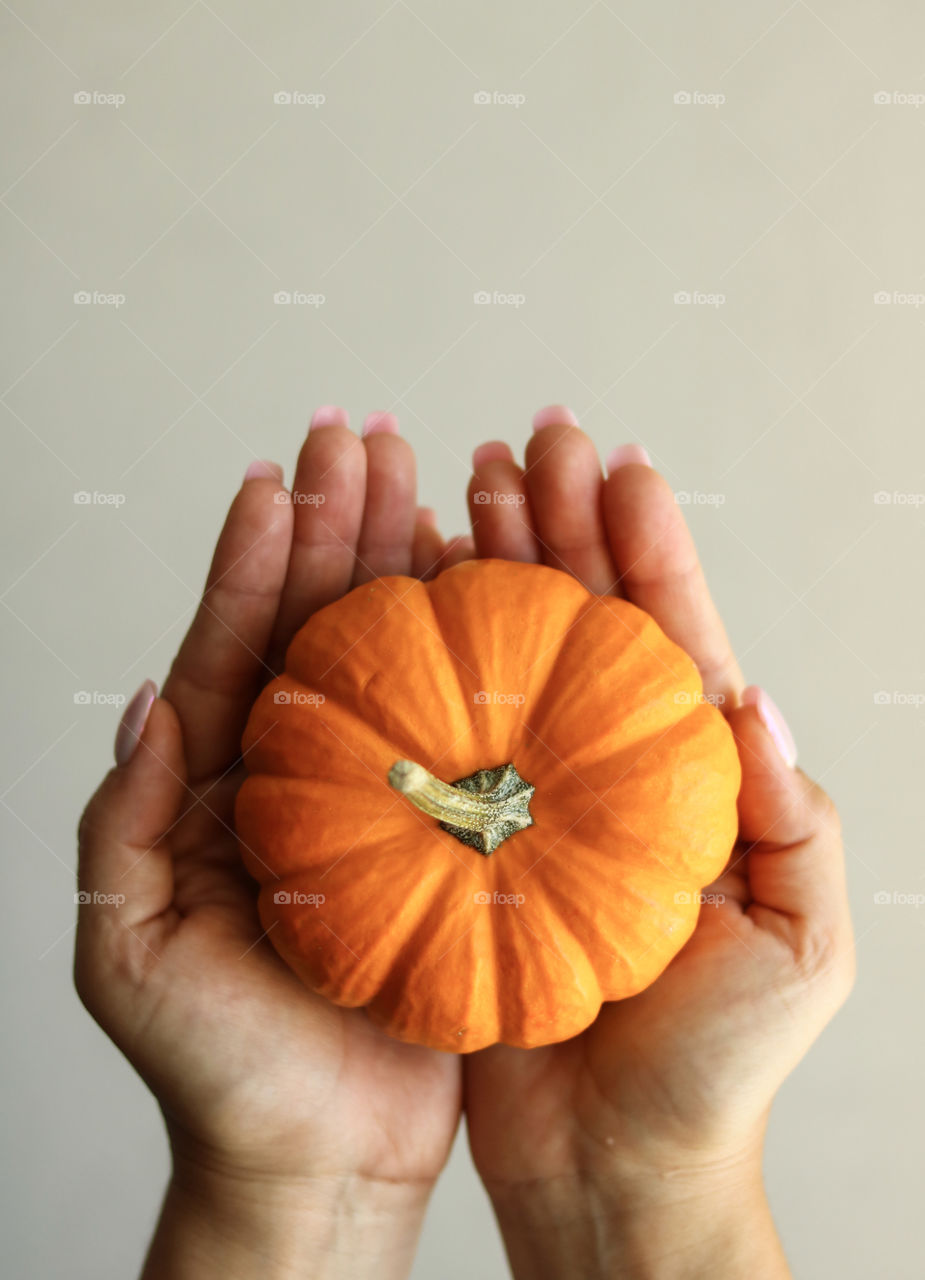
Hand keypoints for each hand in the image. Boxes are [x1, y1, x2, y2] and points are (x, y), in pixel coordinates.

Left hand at [75, 409, 469, 1278]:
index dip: (253, 561)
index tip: (279, 477)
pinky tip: (482, 587)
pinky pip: (454, 730)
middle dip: (337, 529)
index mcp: (217, 787)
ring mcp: (372, 801)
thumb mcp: (128, 945)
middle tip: (365, 440)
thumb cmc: (214, 1065)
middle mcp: (296, 776)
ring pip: (388, 662)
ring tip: (428, 479)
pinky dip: (465, 655)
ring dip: (404, 567)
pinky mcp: (437, 838)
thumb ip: (125, 819)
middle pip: (315, 628)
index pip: (233, 649)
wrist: (314, 1156)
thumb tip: (148, 696)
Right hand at [462, 409, 855, 1277]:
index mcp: (690, 778)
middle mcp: (608, 771)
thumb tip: (752, 694)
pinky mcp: (471, 843)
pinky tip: (406, 598)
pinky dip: (429, 660)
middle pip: (585, 621)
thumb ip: (793, 814)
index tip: (618, 463)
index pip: (671, 635)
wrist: (620, 1162)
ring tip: (463, 488)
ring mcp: (537, 799)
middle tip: (525, 444)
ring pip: (512, 659)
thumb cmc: (721, 1064)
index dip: (648, 546)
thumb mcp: (802, 942)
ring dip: (492, 568)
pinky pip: (448, 733)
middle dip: (561, 525)